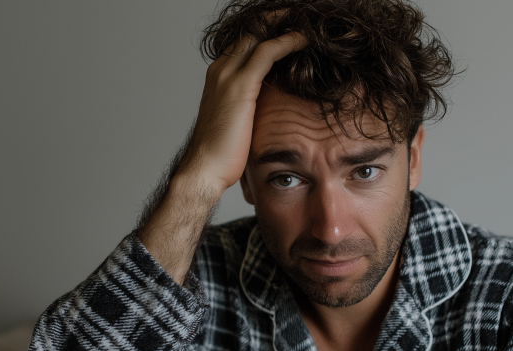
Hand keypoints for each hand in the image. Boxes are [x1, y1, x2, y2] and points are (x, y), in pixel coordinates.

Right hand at [138, 30, 306, 284]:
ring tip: (309, 22)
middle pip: (252, 31)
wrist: (204, 170)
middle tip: (304, 18)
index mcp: (219, 76)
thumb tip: (274, 112)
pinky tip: (306, 39)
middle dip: (278, 21)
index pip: (246, 42)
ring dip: (285, 25)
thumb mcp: (239, 124)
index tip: (292, 29)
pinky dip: (289, 41)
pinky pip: (268, 51)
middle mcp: (221, 69)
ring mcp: (228, 75)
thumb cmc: (222, 155)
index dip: (268, 33)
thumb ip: (252, 109)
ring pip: (260, 34)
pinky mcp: (241, 86)